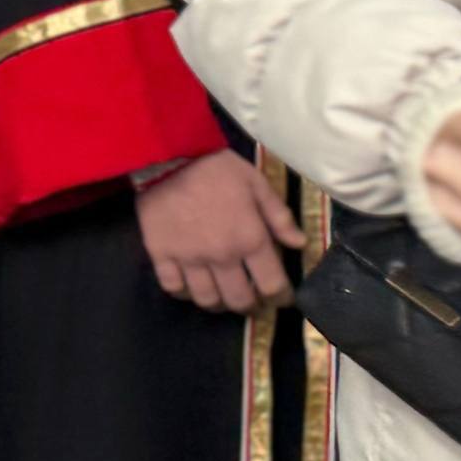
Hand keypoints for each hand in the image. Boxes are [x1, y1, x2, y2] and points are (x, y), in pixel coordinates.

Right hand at [136, 150, 304, 311]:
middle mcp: (221, 256)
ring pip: (207, 299)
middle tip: (251, 298)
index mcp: (249, 239)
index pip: (272, 285)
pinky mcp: (161, 253)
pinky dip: (183, 292)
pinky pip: (173, 287)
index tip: (281, 297)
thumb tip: (300, 244)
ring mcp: (189, 258)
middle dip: (251, 305)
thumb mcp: (256, 183)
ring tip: (221, 295)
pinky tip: (189, 284)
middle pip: (239, 300)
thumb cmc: (216, 168)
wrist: (167, 155)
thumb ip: (279, 216)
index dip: (281, 297)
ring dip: (218, 303)